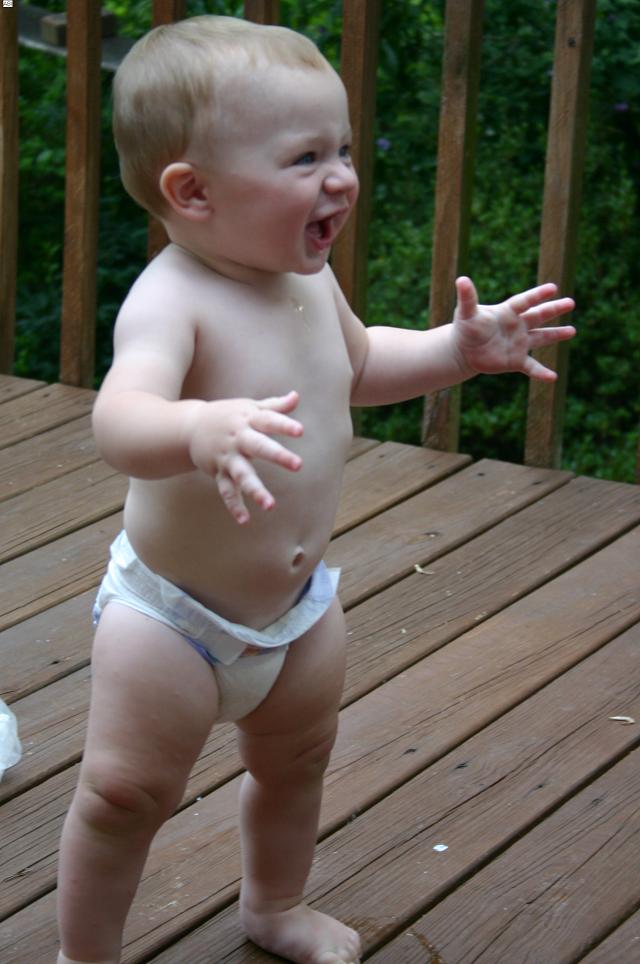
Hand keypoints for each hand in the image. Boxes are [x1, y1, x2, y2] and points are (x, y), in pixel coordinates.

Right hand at [188, 390, 302, 523]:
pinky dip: (234, 506)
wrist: (189, 426)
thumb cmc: (228, 415)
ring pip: (241, 474)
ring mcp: (227, 457)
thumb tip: (296, 396)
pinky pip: (227, 490)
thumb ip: (274, 406)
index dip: (284, 425)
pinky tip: (245, 520)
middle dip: (277, 455)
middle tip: (298, 465)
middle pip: (258, 446)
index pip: (269, 420)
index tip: (301, 431)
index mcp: (248, 420)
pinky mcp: (219, 472)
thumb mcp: (249, 407)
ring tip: (270, 505)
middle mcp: (238, 438)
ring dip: (255, 490)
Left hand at [452, 276, 575, 380]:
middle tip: (571, 303)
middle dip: (554, 309)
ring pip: (541, 338)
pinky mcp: (516, 360)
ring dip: (556, 335)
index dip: (538, 295)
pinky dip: (542, 373)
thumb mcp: (466, 312)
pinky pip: (532, 367)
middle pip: (538, 315)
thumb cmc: (466, 328)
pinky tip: (552, 377)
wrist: (464, 350)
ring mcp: (519, 343)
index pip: (525, 301)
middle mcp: (517, 325)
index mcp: (507, 312)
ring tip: (572, 331)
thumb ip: (467, 297)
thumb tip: (461, 279)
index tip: (553, 288)